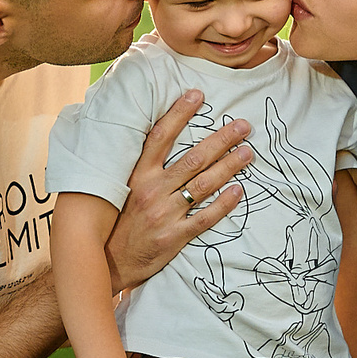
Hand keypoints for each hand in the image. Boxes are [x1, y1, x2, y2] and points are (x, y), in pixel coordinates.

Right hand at [105, 91, 252, 289]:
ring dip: (229, 166)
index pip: (160, 137)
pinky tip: (239, 190)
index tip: (197, 95)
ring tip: (248, 152)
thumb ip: (140, 166)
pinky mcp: (174, 237)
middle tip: (243, 126)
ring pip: (203, 185)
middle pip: (193, 159)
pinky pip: (205, 217)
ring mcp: (164, 214)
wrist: (108, 263)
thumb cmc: (118, 221)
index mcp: (137, 176)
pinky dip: (224, 203)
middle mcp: (152, 191)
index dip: (179, 114)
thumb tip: (158, 136)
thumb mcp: (122, 188)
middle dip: (221, 140)